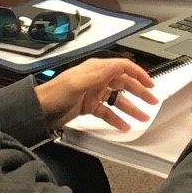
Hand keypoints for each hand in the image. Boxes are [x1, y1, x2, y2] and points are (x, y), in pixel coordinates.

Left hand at [37, 58, 156, 130]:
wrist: (40, 110)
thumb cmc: (54, 93)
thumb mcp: (78, 82)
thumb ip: (99, 74)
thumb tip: (118, 67)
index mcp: (96, 69)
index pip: (123, 67)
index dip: (138, 74)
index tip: (150, 83)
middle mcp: (96, 79)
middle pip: (124, 83)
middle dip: (139, 92)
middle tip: (152, 101)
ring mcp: (93, 93)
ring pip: (118, 99)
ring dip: (131, 108)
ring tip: (142, 116)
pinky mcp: (89, 106)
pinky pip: (108, 112)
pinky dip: (117, 118)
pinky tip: (124, 125)